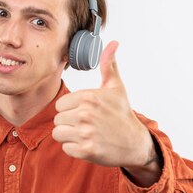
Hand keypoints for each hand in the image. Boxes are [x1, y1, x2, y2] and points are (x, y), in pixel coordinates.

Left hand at [52, 41, 156, 168]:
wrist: (135, 143)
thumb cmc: (122, 113)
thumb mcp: (116, 88)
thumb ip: (108, 66)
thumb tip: (112, 43)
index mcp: (88, 97)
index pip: (60, 104)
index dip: (70, 109)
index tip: (84, 113)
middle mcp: (85, 114)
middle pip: (58, 120)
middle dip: (69, 124)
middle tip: (87, 125)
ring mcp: (85, 133)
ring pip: (58, 134)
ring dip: (70, 137)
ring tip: (86, 134)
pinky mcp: (86, 150)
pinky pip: (66, 148)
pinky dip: (75, 149)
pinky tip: (89, 144)